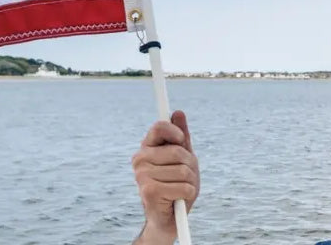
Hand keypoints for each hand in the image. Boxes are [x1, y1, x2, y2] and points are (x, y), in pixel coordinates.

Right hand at [131, 110, 199, 244]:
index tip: (182, 141)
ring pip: (183, 170)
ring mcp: (142, 175)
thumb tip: (178, 112)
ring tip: (180, 190)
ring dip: (190, 182)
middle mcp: (140, 159)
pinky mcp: (149, 191)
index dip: (175, 132)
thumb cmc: (177, 185)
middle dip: (190, 165)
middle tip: (184, 177)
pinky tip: (178, 200)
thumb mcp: (183, 159)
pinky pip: (184, 186)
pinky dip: (188, 194)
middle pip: (178, 151)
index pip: (160, 127)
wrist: (169, 218)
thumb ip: (181, 137)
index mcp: (146, 148)